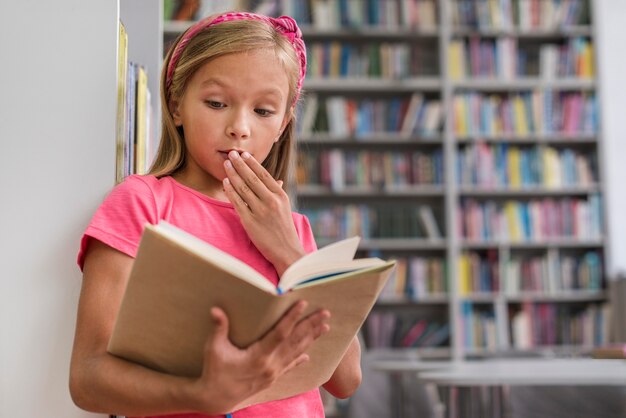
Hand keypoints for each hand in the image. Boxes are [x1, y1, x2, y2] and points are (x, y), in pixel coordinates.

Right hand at [191, 301, 330, 413]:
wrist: (215, 399)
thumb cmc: (214, 372)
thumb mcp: (214, 349)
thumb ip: (219, 329)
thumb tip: (216, 310)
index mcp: (258, 357)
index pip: (280, 333)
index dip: (292, 317)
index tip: (303, 303)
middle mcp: (270, 365)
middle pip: (295, 342)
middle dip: (311, 326)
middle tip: (325, 313)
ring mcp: (273, 373)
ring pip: (296, 353)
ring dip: (311, 339)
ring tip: (324, 327)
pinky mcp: (271, 379)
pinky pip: (289, 366)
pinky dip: (299, 360)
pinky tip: (308, 356)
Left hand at [222, 150, 304, 274]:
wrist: (287, 251)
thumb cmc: (284, 229)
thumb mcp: (285, 208)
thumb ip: (278, 192)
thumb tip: (277, 180)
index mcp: (281, 196)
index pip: (263, 175)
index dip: (252, 163)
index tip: (243, 154)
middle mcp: (271, 201)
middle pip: (251, 178)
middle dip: (240, 164)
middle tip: (231, 153)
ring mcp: (260, 211)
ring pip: (243, 188)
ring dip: (233, 174)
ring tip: (226, 165)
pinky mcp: (250, 222)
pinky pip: (238, 202)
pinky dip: (230, 191)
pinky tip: (225, 182)